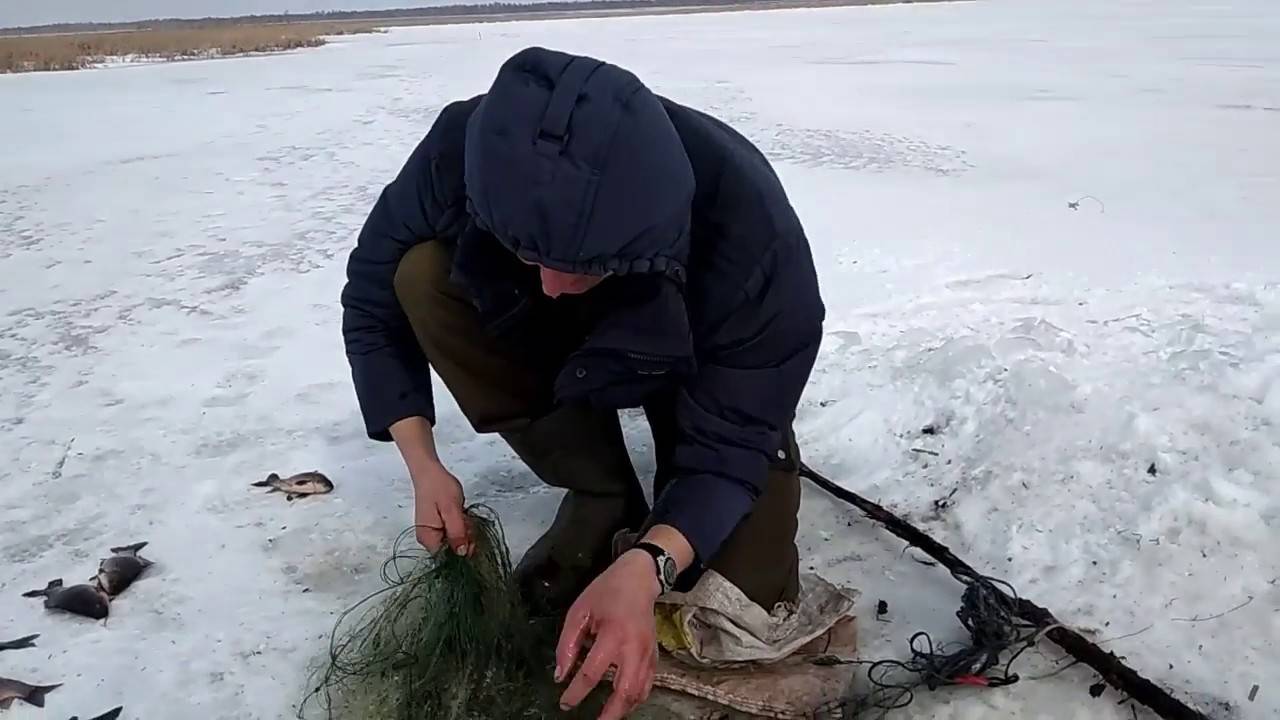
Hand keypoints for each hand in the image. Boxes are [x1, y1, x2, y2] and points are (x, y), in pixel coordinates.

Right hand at [388, 416, 471, 555]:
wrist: (429, 471)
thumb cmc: (438, 487)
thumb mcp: (451, 510)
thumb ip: (457, 532)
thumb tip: (461, 553)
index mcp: (427, 538)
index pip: (448, 557)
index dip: (463, 549)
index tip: (469, 533)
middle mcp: (427, 539)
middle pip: (453, 550)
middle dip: (465, 536)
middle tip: (465, 518)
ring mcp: (432, 532)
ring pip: (455, 540)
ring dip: (464, 529)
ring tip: (462, 513)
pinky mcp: (438, 526)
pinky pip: (453, 532)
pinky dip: (460, 525)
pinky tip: (460, 514)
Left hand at [555, 550, 660, 719]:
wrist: (639, 578)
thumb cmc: (605, 592)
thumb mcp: (579, 612)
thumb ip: (567, 644)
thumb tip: (561, 675)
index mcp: (612, 634)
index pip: (591, 673)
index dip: (575, 693)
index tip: (564, 703)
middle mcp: (633, 648)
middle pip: (624, 692)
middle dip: (608, 714)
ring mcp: (648, 653)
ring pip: (639, 693)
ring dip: (622, 710)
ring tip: (606, 717)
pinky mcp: (654, 656)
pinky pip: (647, 685)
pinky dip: (635, 699)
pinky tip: (622, 704)